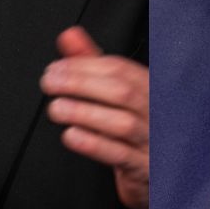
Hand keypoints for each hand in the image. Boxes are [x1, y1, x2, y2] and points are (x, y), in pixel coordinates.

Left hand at [41, 26, 147, 208]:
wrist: (159, 172)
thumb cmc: (136, 127)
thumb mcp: (118, 91)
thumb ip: (93, 63)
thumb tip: (69, 36)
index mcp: (152, 88)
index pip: (120, 70)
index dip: (84, 66)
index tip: (55, 68)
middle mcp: (158, 112)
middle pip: (122, 92)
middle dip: (80, 84)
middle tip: (50, 84)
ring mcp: (154, 141)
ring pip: (122, 124)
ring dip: (83, 113)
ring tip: (56, 109)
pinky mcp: (145, 167)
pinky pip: (120, 155)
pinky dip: (93, 144)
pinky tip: (71, 135)